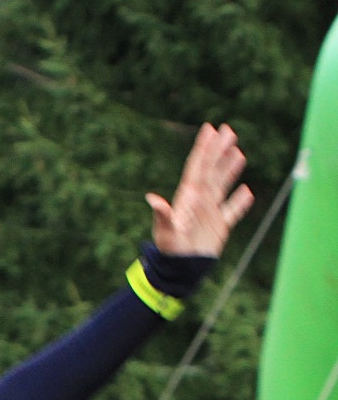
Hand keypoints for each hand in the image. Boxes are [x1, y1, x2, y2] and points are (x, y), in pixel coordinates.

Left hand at [147, 123, 254, 258]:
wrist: (180, 271)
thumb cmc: (170, 251)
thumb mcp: (166, 232)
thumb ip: (162, 215)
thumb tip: (152, 199)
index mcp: (187, 198)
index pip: (198, 167)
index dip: (204, 148)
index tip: (210, 129)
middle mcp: (198, 201)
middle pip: (211, 170)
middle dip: (219, 150)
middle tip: (228, 130)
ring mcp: (209, 213)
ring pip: (222, 185)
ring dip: (230, 169)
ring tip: (238, 152)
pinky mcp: (219, 226)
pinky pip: (232, 211)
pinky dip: (240, 202)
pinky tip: (247, 192)